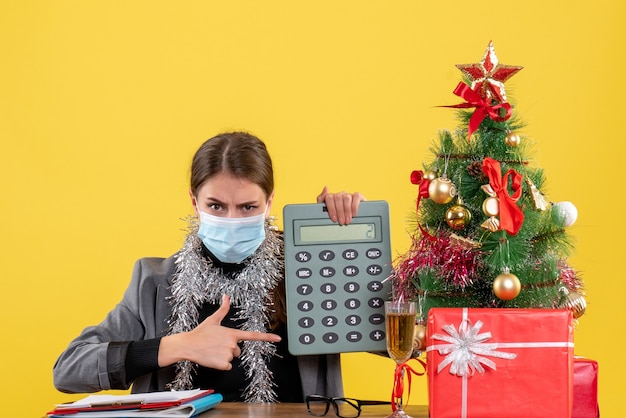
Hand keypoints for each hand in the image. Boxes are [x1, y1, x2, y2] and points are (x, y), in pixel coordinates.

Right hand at [158, 295, 280, 369]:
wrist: (188, 345)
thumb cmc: (200, 333)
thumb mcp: (212, 319)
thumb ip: (223, 309)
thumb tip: (226, 296)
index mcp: (232, 333)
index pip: (253, 335)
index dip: (267, 337)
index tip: (278, 339)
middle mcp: (233, 344)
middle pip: (238, 350)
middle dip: (229, 349)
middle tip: (216, 345)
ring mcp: (228, 354)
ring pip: (232, 358)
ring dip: (224, 356)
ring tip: (213, 350)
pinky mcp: (223, 364)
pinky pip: (227, 366)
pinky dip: (221, 365)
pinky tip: (212, 358)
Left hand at [317, 186, 365, 224]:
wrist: (356, 215)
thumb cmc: (337, 214)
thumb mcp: (326, 210)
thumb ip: (322, 199)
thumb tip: (326, 187)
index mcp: (332, 196)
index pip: (329, 197)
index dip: (331, 209)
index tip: (334, 218)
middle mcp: (340, 194)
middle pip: (337, 198)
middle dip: (339, 211)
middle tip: (341, 221)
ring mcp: (349, 194)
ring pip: (346, 198)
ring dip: (347, 211)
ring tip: (347, 220)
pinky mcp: (358, 196)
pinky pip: (356, 197)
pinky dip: (354, 206)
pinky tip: (354, 214)